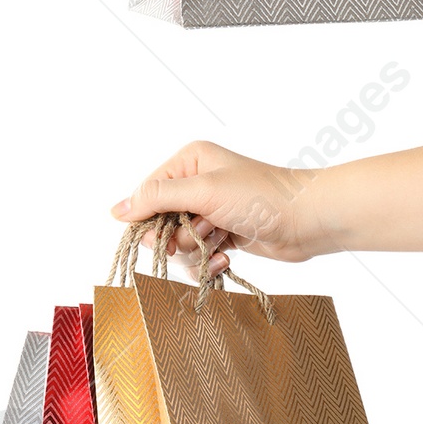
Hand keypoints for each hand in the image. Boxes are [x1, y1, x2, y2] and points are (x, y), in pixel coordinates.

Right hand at [114, 143, 310, 266]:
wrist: (306, 221)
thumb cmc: (259, 197)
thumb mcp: (204, 192)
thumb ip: (158, 198)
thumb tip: (116, 210)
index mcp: (189, 161)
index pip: (148, 193)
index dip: (149, 219)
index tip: (163, 237)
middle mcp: (197, 183)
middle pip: (162, 221)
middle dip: (177, 238)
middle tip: (200, 238)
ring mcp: (211, 210)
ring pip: (180, 242)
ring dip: (197, 251)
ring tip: (220, 244)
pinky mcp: (224, 234)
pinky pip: (200, 255)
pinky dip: (210, 261)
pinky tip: (228, 258)